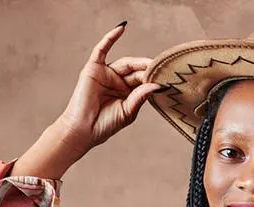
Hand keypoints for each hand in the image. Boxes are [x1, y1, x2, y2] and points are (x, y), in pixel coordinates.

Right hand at [56, 22, 161, 157]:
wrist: (83, 131)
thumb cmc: (105, 124)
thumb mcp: (128, 111)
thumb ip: (141, 96)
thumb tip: (158, 85)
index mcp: (127, 93)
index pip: (144, 81)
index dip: (155, 79)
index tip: (169, 80)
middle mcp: (118, 82)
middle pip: (137, 71)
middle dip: (149, 71)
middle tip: (162, 70)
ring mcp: (106, 74)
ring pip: (126, 63)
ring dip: (139, 62)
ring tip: (151, 64)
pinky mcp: (93, 68)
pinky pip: (102, 50)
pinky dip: (110, 38)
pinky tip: (121, 28)